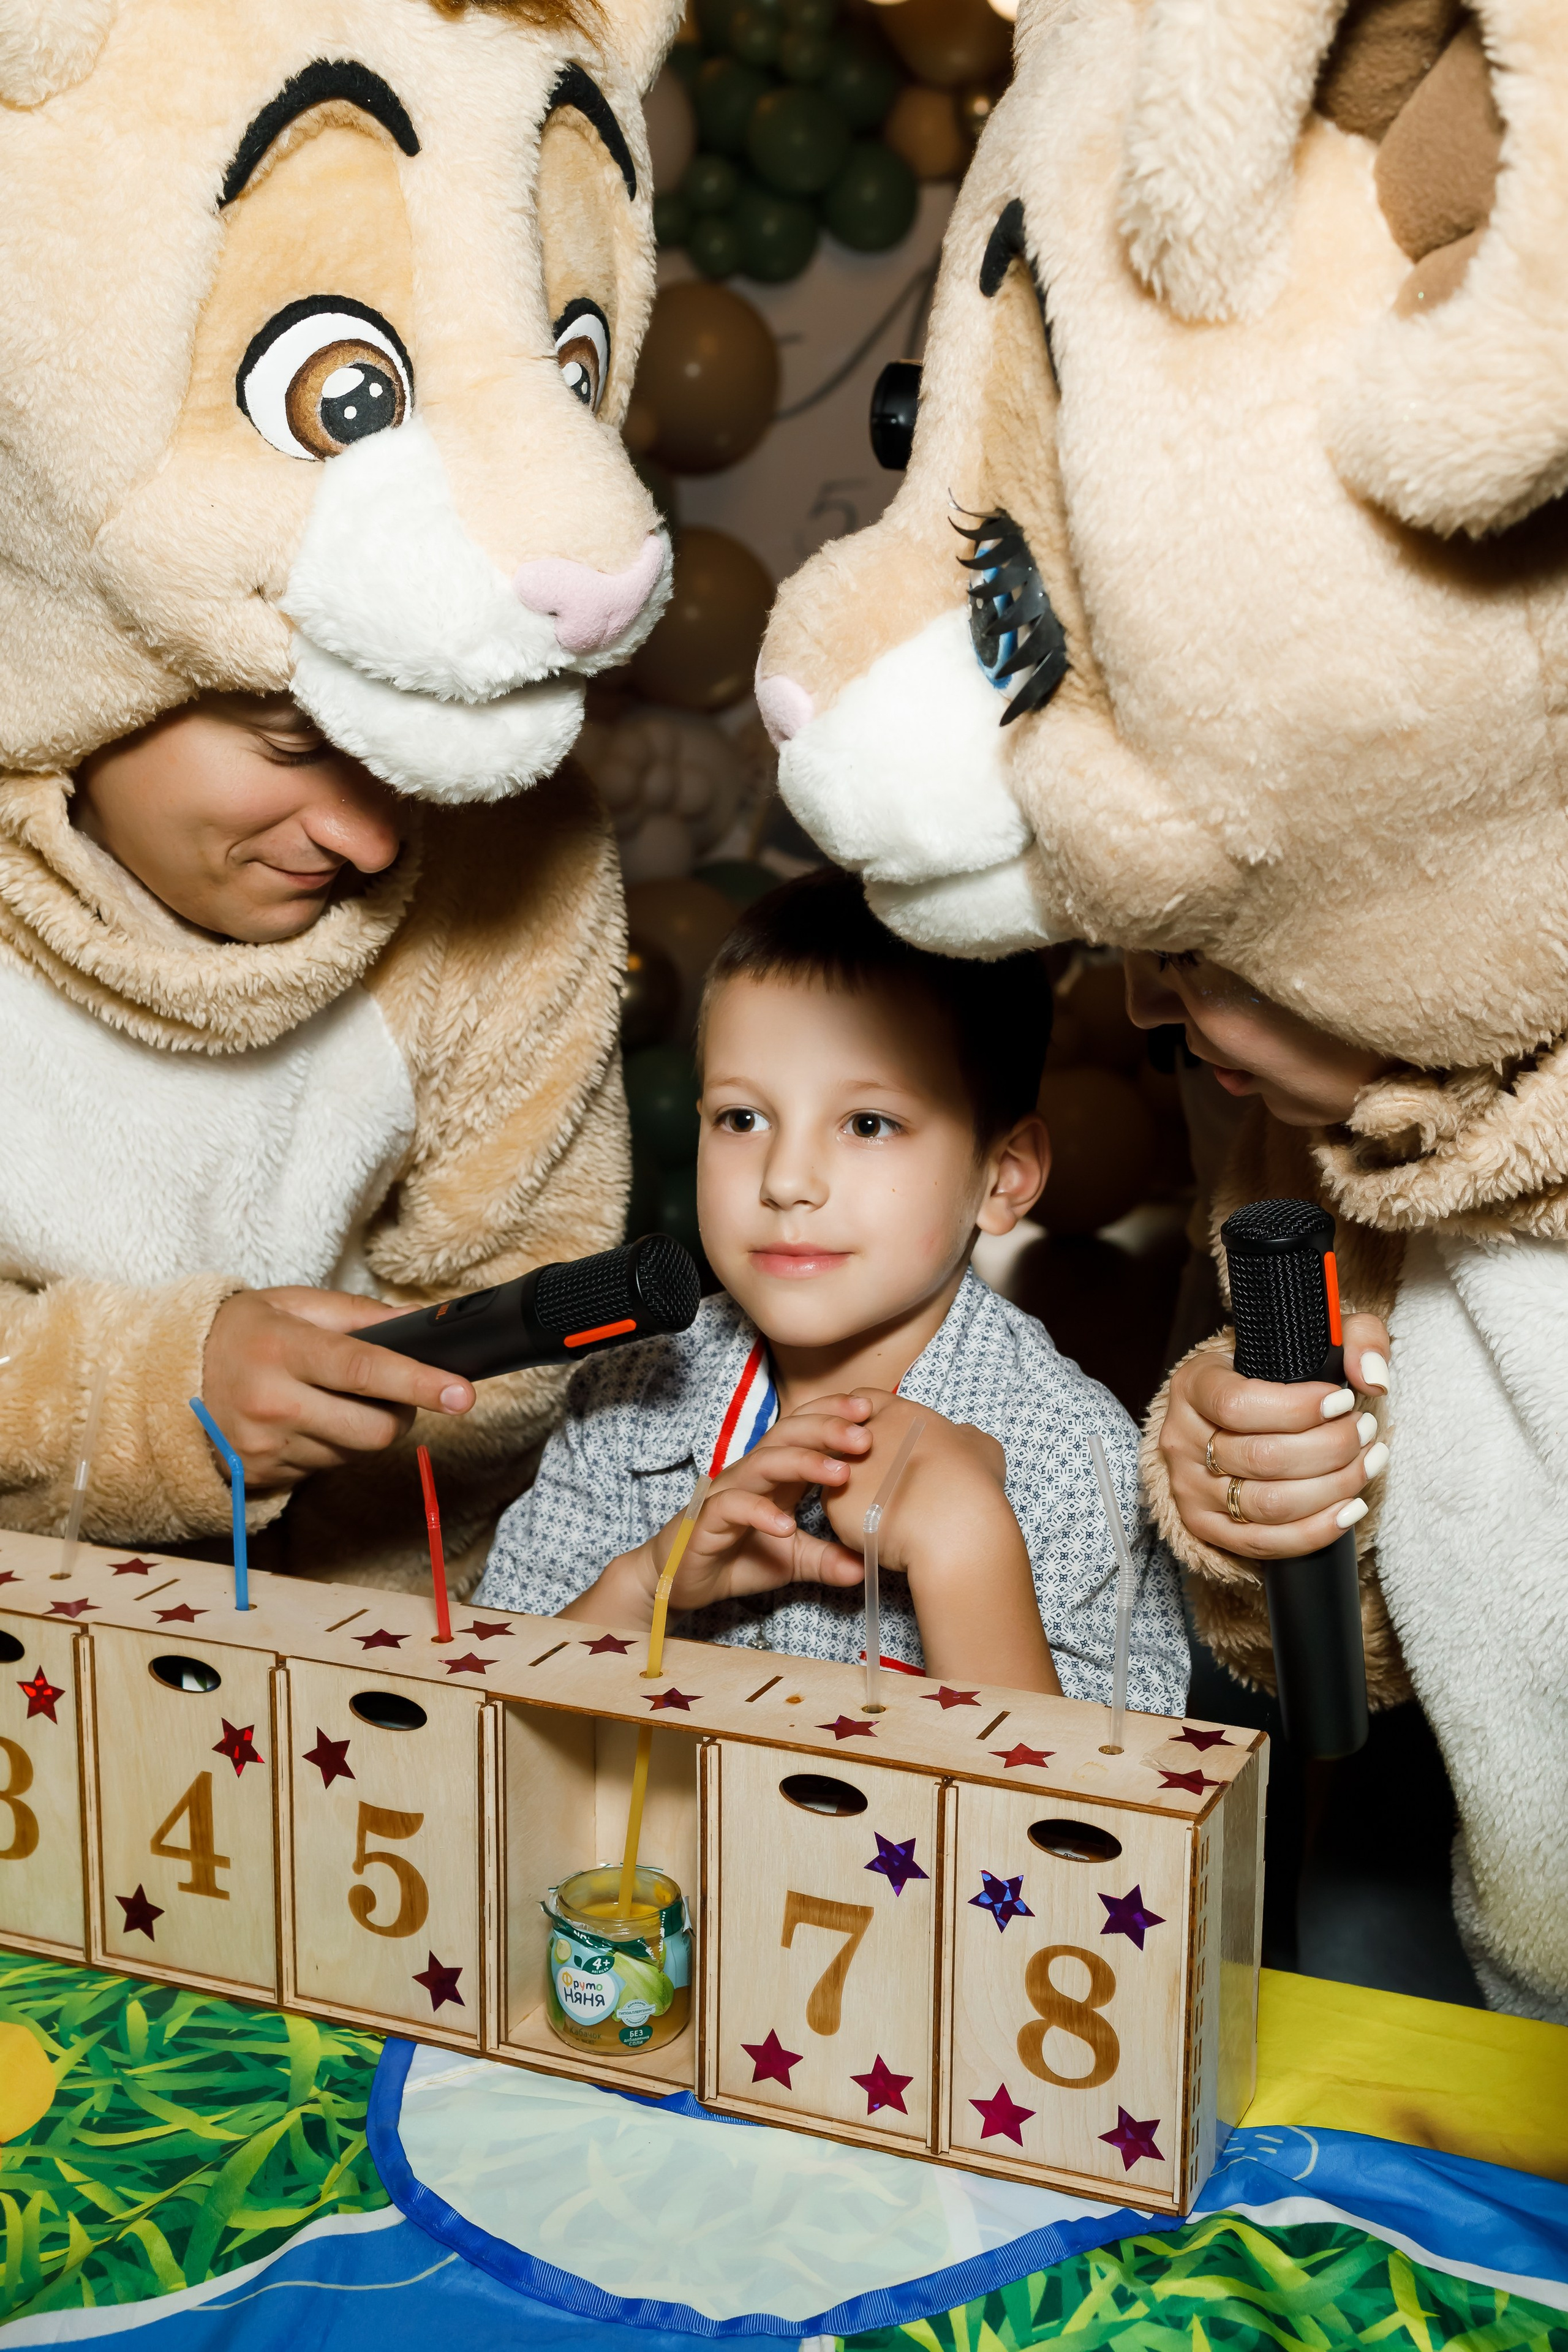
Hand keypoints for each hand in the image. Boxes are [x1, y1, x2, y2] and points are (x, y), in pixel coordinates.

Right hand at [201, 1288, 474, 1488]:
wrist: (168, 1375)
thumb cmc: (243, 1332)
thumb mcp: (296, 1304)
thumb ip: (361, 1315)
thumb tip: (424, 1323)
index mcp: (283, 1350)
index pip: (364, 1371)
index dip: (419, 1383)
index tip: (462, 1393)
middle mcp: (272, 1404)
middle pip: (374, 1430)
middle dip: (399, 1412)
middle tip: (390, 1390)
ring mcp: (264, 1448)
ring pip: (355, 1454)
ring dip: (361, 1430)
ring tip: (329, 1399)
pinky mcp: (260, 1477)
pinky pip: (326, 1469)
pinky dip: (330, 1447)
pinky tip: (304, 1421)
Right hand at [649, 1394, 873, 1610]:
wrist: (683, 1582)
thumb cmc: (739, 1558)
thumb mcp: (794, 1560)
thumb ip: (828, 1558)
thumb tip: (867, 1564)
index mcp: (776, 1475)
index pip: (804, 1432)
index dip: (833, 1416)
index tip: (871, 1412)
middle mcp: (752, 1475)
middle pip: (788, 1436)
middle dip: (827, 1430)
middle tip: (864, 1438)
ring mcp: (727, 1494)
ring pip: (763, 1463)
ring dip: (803, 1463)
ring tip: (839, 1473)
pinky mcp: (704, 1521)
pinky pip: (731, 1507)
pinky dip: (760, 1513)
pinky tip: (786, 1526)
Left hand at [814, 1392, 1006, 1571]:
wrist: (953, 1527)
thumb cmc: (972, 1484)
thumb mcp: (980, 1447)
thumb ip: (963, 1437)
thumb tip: (960, 1438)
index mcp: (899, 1415)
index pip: (866, 1399)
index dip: (870, 1416)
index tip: (881, 1438)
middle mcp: (865, 1435)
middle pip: (843, 1435)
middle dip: (856, 1455)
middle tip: (879, 1479)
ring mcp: (847, 1467)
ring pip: (837, 1473)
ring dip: (854, 1488)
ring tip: (883, 1510)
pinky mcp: (835, 1503)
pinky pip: (837, 1509)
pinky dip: (852, 1520)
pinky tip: (877, 1531)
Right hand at [1162, 1312, 1389, 1558]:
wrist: (1237, 1417)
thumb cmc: (1274, 1376)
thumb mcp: (1309, 1339)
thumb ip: (1352, 1338)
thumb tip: (1372, 1377)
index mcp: (1194, 1386)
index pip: (1238, 1405)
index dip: (1298, 1409)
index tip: (1343, 1400)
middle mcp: (1182, 1439)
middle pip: (1262, 1458)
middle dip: (1331, 1448)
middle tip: (1366, 1429)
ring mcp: (1190, 1488)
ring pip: (1270, 1505)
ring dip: (1334, 1487)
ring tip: (1368, 1461)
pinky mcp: (1206, 1527)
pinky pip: (1265, 1542)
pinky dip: (1317, 1531)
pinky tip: (1350, 1507)